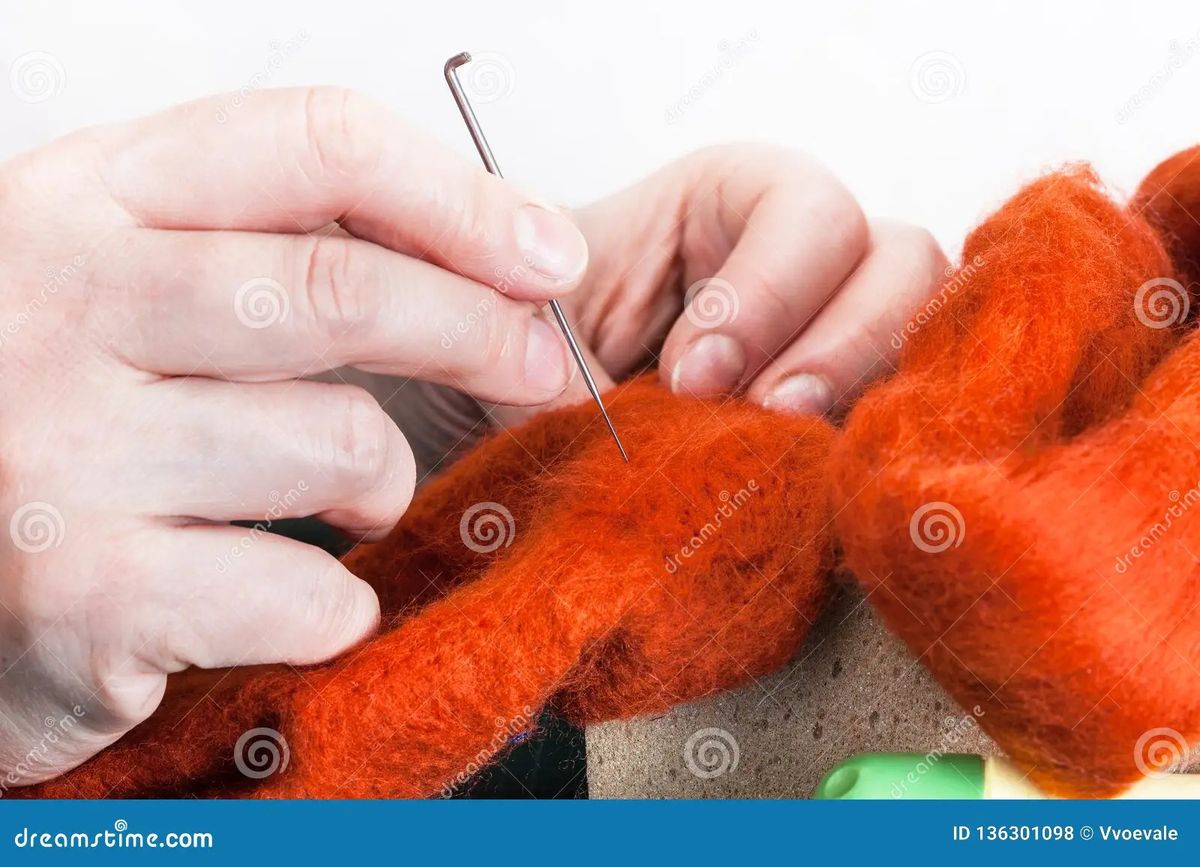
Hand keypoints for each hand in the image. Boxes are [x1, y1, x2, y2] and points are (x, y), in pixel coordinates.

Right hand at [0, 87, 588, 783]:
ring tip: (352, 500)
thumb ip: (261, 253)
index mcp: (83, 202)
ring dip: (386, 484)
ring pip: (339, 442)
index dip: (462, 200)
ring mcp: (57, 449)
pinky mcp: (79, 593)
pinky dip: (336, 605)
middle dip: (480, 332)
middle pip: (343, 291)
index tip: (545, 255)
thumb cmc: (35, 421)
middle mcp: (58, 305)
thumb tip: (485, 264)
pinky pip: (303, 591)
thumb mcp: (118, 287)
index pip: (314, 146)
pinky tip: (293, 598)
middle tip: (539, 369)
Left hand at [397, 144, 947, 458]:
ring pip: (921, 341)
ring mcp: (838, 333)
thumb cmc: (527, 329)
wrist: (515, 393)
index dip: (765, 291)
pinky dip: (868, 453)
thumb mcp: (528, 328)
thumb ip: (565, 364)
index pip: (804, 209)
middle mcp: (804, 259)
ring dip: (860, 402)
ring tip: (788, 460)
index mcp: (730, 202)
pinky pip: (898, 419)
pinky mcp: (843, 409)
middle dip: (837, 347)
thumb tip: (621, 437)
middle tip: (763, 418)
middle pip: (900, 262)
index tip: (689, 374)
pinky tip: (810, 485)